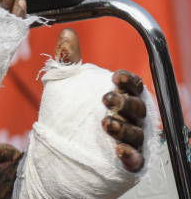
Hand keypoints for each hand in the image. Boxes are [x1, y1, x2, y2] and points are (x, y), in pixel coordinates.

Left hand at [52, 30, 146, 171]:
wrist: (61, 155)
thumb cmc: (72, 116)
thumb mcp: (66, 86)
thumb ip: (69, 61)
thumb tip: (66, 33)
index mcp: (120, 97)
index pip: (131, 86)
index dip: (126, 80)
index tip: (114, 77)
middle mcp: (130, 118)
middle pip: (137, 108)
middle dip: (124, 102)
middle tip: (106, 99)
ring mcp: (130, 141)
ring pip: (136, 133)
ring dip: (124, 128)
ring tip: (106, 123)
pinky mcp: (126, 165)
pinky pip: (135, 160)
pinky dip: (130, 155)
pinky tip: (119, 150)